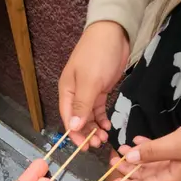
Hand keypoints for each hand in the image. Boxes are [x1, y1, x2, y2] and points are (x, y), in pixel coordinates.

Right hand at [58, 21, 129, 148]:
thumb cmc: (98, 55)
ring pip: (89, 115)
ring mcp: (88, 91)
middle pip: (78, 119)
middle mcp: (75, 94)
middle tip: (98, 145)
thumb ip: (82, 105)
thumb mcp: (90, 81)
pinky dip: (102, 117)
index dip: (75, 134)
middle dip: (86, 133)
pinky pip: (98, 108)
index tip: (84, 148)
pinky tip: (107, 125)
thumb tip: (73, 127)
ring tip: (104, 138)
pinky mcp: (100, 88)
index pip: (68, 118)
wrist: (113, 32)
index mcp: (67, 91)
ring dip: (95, 128)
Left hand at [109, 108, 180, 180]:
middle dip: (129, 168)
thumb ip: (152, 152)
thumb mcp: (176, 144)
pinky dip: (150, 146)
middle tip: (111, 159)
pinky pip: (163, 151)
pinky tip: (138, 139)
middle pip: (148, 175)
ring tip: (121, 147)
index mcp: (175, 178)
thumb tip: (129, 160)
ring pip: (154, 162)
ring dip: (137, 156)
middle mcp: (178, 173)